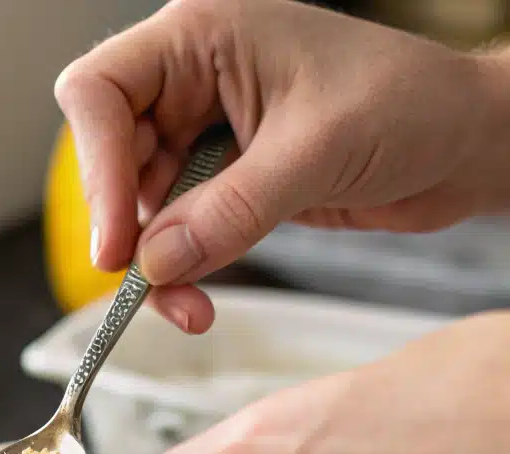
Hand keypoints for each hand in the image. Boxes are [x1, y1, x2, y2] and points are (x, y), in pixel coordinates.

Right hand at [55, 0, 509, 332]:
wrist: (464, 146)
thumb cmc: (412, 105)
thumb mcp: (317, 151)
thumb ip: (230, 209)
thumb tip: (154, 263)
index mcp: (202, 38)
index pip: (100, 93)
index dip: (96, 169)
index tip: (117, 242)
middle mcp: (190, 83)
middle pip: (110, 159)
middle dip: (126, 228)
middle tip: (142, 282)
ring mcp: (203, 136)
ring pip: (140, 209)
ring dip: (155, 267)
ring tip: (187, 307)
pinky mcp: (221, 184)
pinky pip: (176, 234)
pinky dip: (180, 274)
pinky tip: (197, 302)